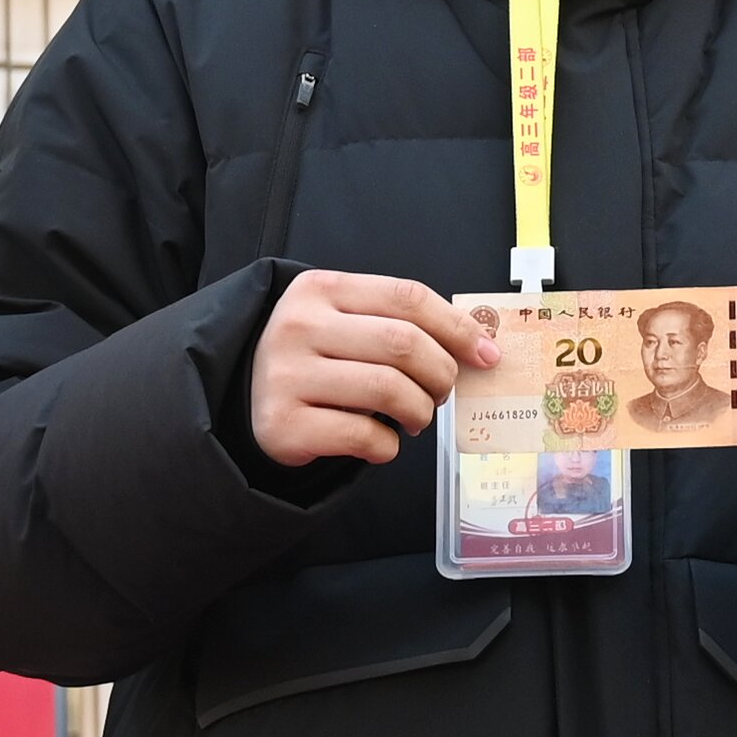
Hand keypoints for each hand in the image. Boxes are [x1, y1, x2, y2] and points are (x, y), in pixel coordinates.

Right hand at [251, 272, 497, 468]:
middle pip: (403, 344)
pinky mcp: (282, 424)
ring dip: (419, 412)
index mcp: (321, 289)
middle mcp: (298, 326)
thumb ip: (402, 324)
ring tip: (415, 418)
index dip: (457, 327)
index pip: (407, 297)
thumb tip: (482, 347)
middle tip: (441, 392)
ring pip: (389, 391)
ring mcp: (286, 375)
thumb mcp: (349, 323)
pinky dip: (389, 447)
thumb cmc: (319, 360)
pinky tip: (382, 443)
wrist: (250, 400)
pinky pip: (364, 436)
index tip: (486, 355)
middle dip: (441, 374)